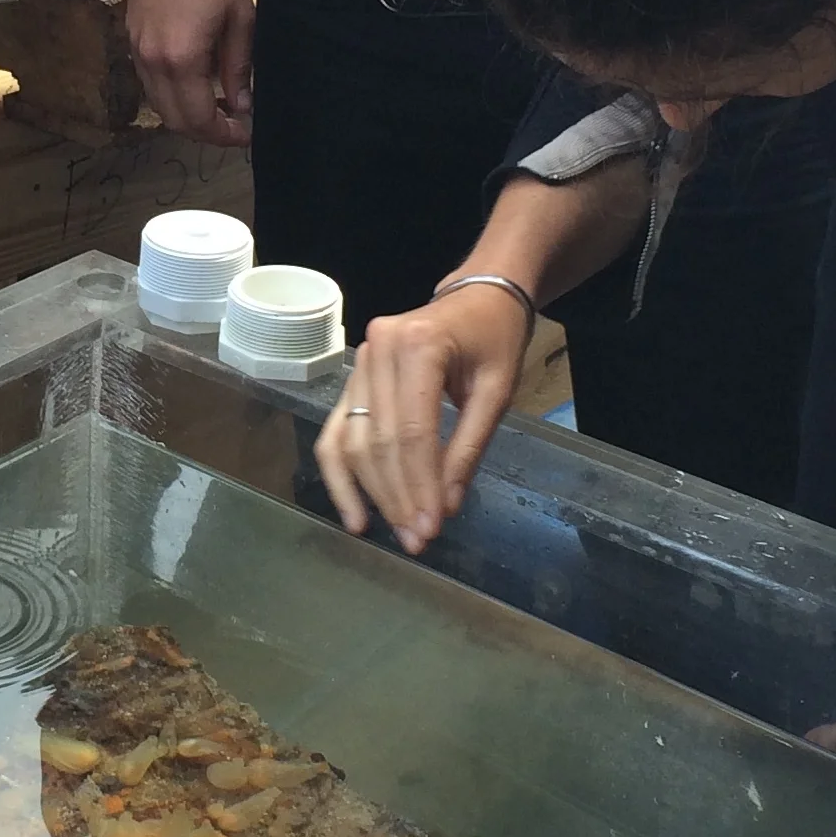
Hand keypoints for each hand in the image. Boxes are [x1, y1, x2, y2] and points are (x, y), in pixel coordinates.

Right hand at [127, 0, 254, 145]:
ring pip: (158, 103)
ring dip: (187, 113)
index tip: (245, 134)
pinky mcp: (132, 37)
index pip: (198, 119)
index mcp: (182, 59)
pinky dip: (172, 93)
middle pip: (174, 119)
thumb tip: (242, 105)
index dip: (223, 135)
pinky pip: (149, 81)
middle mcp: (153, 61)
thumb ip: (238, 66)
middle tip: (234, 125)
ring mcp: (137, 49)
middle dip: (205, 131)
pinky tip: (196, 80)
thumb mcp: (240, 17)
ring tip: (218, 105)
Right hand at [315, 284, 531, 552]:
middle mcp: (377, 350)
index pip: (413, 430)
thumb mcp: (497, 390)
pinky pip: (338, 432)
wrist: (477, 297)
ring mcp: (358, 363)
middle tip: (417, 539)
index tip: (432, 528)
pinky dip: (341, 475)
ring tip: (396, 532)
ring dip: (373, 493)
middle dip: (398, 496)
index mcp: (419, 345)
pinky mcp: (351, 380)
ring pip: (354, 442)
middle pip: (380, 441)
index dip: (420, 484)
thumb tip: (445, 506)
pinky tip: (355, 513)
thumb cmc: (494, 339)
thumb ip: (469, 446)